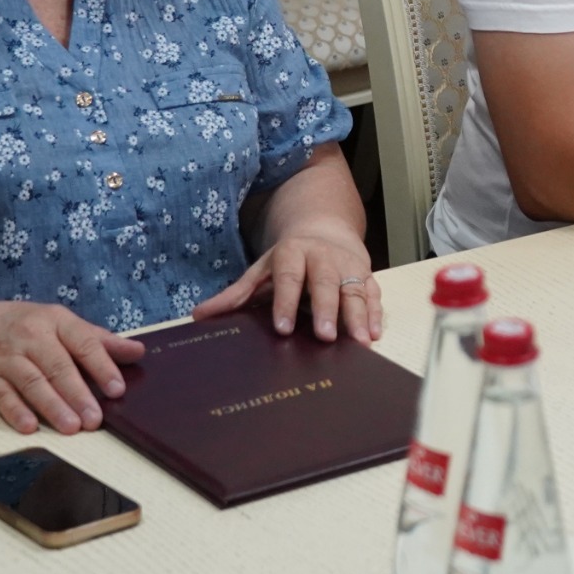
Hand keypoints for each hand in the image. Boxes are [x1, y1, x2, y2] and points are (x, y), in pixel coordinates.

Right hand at [0, 297, 145, 435]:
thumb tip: (138, 351)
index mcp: (53, 320)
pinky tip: (29, 426)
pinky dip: (15, 411)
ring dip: (53, 406)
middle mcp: (29, 336)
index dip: (102, 366)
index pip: (83, 342)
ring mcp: (5, 356)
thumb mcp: (56, 322)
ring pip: (32, 382)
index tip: (117, 389)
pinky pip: (1, 395)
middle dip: (78, 394)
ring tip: (71, 427)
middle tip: (96, 419)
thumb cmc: (17, 325)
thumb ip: (96, 339)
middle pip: (58, 366)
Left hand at [193, 221, 379, 344]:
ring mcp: (348, 266)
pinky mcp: (367, 275)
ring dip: (359, 317)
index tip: (282, 328)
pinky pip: (374, 294)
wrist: (325, 231)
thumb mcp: (260, 271)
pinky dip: (375, 314)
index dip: (286, 302)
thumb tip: (198, 316)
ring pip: (355, 290)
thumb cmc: (289, 259)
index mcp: (294, 254)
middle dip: (327, 309)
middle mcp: (324, 258)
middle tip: (325, 337)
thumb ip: (235, 295)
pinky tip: (374, 335)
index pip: (289, 278)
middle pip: (327, 283)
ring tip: (360, 343)